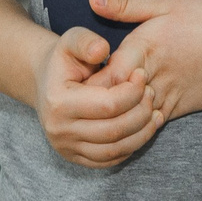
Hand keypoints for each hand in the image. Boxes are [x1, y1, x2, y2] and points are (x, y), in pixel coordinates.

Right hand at [33, 25, 162, 168]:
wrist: (47, 82)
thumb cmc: (64, 60)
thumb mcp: (70, 40)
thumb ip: (85, 41)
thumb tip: (102, 49)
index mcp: (59, 102)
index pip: (108, 105)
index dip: (133, 91)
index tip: (143, 74)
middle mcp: (59, 130)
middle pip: (114, 130)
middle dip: (142, 112)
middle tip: (152, 93)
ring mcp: (66, 148)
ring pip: (114, 150)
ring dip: (142, 133)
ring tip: (155, 112)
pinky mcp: (75, 158)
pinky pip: (109, 159)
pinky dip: (131, 146)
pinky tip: (143, 128)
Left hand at [89, 0, 201, 120]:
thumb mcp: (166, 3)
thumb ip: (126, 4)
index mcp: (144, 47)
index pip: (105, 74)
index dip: (87, 80)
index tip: (74, 79)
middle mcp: (152, 75)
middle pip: (113, 99)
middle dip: (94, 102)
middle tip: (77, 103)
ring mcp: (166, 95)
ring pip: (130, 116)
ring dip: (113, 117)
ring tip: (94, 114)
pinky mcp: (177, 109)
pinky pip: (148, 124)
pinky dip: (134, 124)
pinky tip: (121, 121)